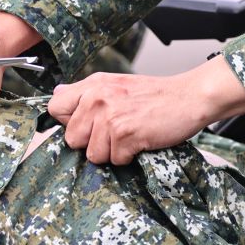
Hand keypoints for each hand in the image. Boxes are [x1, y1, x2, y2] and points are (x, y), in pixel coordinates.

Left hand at [47, 56, 244, 164]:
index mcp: (93, 85)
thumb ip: (85, 92)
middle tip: (116, 132)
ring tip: (130, 135)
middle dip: (93, 143)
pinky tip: (141, 140)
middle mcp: (97, 97)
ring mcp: (110, 116)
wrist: (189, 97)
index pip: (55, 108)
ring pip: (93, 154)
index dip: (69, 123)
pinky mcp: (125, 133)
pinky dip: (129, 156)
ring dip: (112, 152)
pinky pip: (115, 160)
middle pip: (72, 139)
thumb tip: (56, 96)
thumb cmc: (156, 95)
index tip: (86, 126)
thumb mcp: (115, 84)